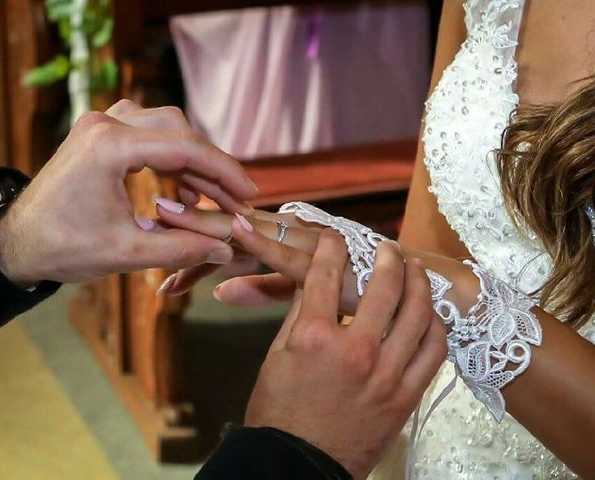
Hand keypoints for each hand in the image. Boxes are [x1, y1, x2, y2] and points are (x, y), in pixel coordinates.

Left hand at [0, 100, 258, 284]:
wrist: (16, 241)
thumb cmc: (63, 247)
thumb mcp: (127, 252)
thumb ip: (182, 248)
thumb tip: (227, 248)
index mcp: (110, 147)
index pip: (185, 147)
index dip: (224, 171)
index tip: (248, 193)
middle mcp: (106, 124)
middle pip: (179, 131)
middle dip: (211, 165)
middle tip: (234, 198)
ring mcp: (101, 125)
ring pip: (167, 129)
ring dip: (192, 161)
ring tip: (211, 198)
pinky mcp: (100, 134)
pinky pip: (149, 135)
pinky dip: (171, 159)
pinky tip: (182, 188)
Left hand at [152, 202, 360, 310]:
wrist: (410, 298)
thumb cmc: (349, 295)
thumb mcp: (295, 292)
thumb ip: (261, 288)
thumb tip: (219, 293)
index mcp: (278, 237)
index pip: (226, 230)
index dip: (191, 228)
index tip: (153, 228)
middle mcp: (287, 230)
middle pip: (229, 222)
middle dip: (187, 219)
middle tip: (148, 213)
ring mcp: (303, 240)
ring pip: (248, 230)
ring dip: (207, 224)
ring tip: (168, 219)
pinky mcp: (323, 257)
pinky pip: (285, 252)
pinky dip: (260, 244)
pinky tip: (235, 232)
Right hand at [244, 230, 446, 479]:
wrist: (297, 464)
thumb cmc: (278, 411)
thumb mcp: (275, 356)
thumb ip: (298, 314)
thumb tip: (313, 281)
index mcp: (314, 337)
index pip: (326, 274)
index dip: (331, 247)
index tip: (335, 235)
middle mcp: (355, 350)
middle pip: (383, 286)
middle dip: (386, 257)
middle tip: (387, 246)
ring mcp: (385, 374)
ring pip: (417, 315)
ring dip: (418, 284)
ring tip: (415, 269)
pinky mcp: (405, 396)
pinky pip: (433, 352)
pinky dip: (434, 326)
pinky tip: (429, 313)